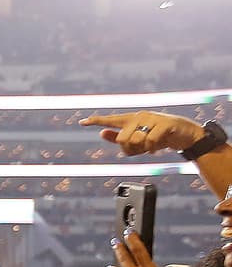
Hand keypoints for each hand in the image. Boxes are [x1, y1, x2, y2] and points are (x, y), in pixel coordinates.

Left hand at [79, 111, 205, 157]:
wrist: (185, 135)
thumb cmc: (159, 136)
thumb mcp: (138, 140)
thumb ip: (119, 138)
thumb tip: (102, 133)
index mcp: (132, 120)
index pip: (111, 120)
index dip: (97, 121)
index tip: (82, 122)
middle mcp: (140, 116)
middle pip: (122, 139)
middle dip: (131, 148)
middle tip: (142, 148)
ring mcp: (152, 118)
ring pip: (136, 140)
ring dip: (144, 149)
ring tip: (152, 146)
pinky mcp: (164, 123)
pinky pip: (150, 141)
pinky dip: (153, 149)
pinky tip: (158, 148)